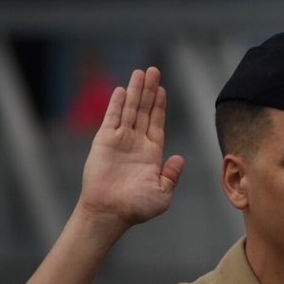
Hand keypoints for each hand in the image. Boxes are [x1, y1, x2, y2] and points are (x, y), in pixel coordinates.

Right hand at [78, 66, 185, 231]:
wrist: (110, 212)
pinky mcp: (104, 141)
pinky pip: (112, 118)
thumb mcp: (162, 193)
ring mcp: (120, 140)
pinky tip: (122, 90)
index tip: (163, 89)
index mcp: (152, 154)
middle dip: (150, 91)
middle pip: (145, 111)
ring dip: (135, 91)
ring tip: (141, 72)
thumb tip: (179, 159)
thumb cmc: (136, 207)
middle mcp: (136, 143)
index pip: (157, 124)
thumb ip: (171, 175)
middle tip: (154, 71)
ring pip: (130, 110)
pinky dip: (117, 104)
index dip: (160, 106)